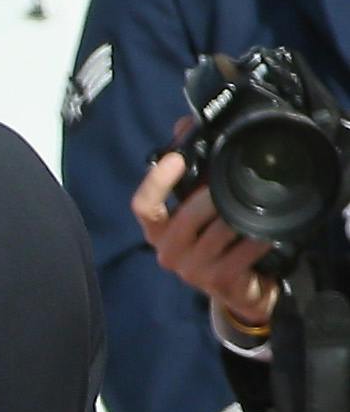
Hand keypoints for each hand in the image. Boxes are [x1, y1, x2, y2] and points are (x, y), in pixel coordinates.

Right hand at [133, 146, 277, 338]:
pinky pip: (243, 251)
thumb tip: (183, 124)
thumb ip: (190, 169)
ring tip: (255, 204)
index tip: (175, 159)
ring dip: (239, 215)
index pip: (143, 207)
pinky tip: (267, 232)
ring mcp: (192, 270)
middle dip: (210, 198)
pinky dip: (258, 238)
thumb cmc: (215, 240)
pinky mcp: (218, 281)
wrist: (236, 287)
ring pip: (218, 232)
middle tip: (230, 182)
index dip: (156, 182)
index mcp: (157, 232)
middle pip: (184, 218)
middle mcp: (167, 253)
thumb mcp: (198, 205)